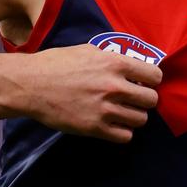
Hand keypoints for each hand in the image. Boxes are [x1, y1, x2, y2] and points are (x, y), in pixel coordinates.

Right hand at [18, 44, 161, 142]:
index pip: (155, 76)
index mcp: (116, 63)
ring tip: (121, 112)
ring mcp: (106, 109)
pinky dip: (122, 132)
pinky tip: (113, 124)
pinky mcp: (95, 129)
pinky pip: (125, 137)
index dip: (151, 80)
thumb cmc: (57, 63)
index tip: (143, 83)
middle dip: (144, 99)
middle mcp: (115, 87)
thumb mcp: (89, 50)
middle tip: (133, 99)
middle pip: (151, 100)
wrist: (31, 85)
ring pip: (141, 120)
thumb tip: (132, 65)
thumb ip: (113, 58)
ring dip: (134, 116)